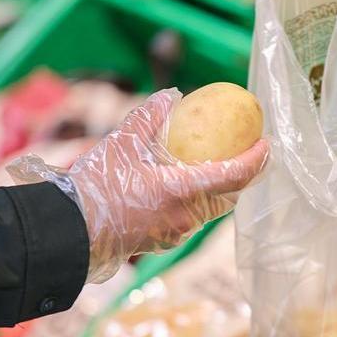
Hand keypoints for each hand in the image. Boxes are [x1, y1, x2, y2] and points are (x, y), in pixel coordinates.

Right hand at [8, 89, 267, 282]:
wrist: (69, 233)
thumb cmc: (94, 188)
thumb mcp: (121, 144)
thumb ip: (149, 118)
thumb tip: (172, 95)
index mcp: (183, 191)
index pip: (235, 176)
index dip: (256, 159)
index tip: (267, 143)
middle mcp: (187, 216)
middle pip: (229, 197)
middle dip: (242, 176)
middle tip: (245, 152)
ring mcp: (176, 233)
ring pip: (211, 211)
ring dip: (219, 189)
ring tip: (215, 165)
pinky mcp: (163, 241)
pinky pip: (191, 219)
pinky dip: (197, 200)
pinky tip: (183, 185)